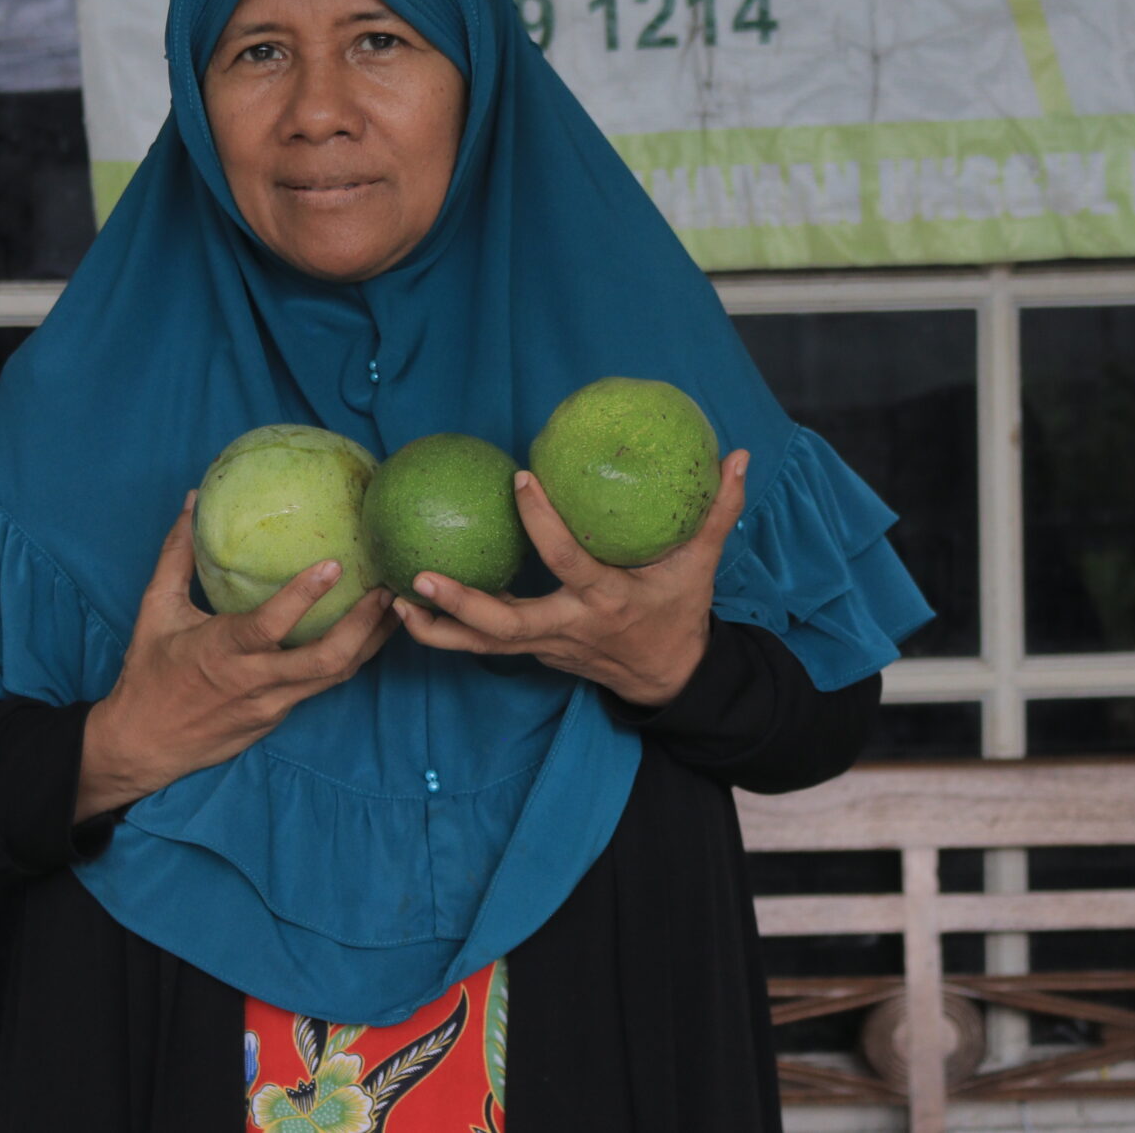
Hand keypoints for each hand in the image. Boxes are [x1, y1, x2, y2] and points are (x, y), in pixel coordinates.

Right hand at [75, 493, 394, 821]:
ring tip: (395, 607)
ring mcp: (271, 705)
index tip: (336, 564)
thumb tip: (193, 502)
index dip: (304, 596)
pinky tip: (366, 636)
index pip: (270, 625)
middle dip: (364, 625)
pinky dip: (349, 660)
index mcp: (222, 651)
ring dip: (369, 642)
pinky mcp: (278, 718)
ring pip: (335, 676)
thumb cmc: (149, 673)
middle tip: (389, 588)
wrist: (144, 745)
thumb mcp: (155, 610)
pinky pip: (322, 687)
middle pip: (326, 659)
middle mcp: (255, 681)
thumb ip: (177, 556)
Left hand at [393, 451, 747, 707]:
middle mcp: (569, 627)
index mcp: (607, 600)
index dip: (543, 524)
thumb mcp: (702, 565)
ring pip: (483, 645)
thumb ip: (719, 511)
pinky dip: (447, 631)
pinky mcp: (532, 652)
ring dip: (438, 628)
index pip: (569, 561)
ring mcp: (546, 646)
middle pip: (507, 625)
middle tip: (421, 574)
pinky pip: (483, 645)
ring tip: (396, 601)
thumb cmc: (680, 612)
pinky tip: (410, 608)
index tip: (521, 481)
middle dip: (463, 603)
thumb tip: (738, 455)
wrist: (669, 679)